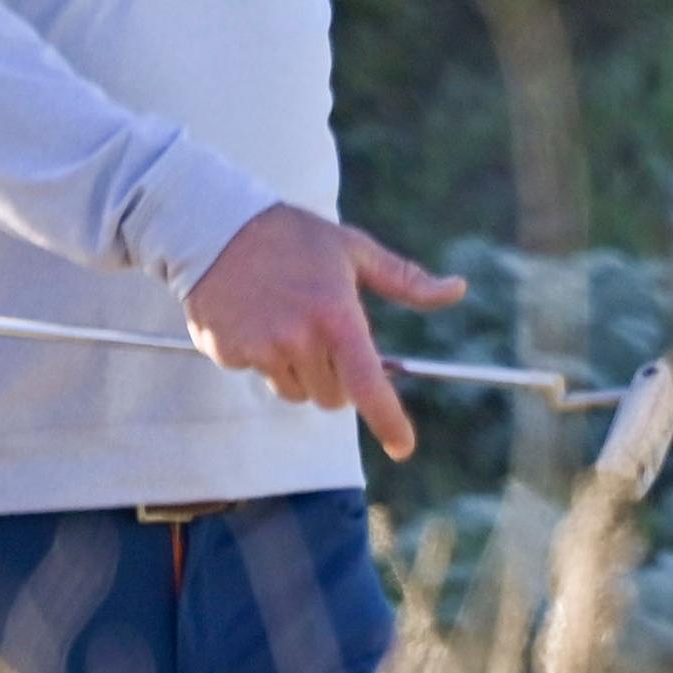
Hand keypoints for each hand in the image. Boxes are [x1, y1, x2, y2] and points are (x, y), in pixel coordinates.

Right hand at [183, 205, 469, 460]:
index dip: (389, 421)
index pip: (369, 386)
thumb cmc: (294, 237)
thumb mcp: (355, 251)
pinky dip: (262, 356)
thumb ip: (406, 280)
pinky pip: (257, 375)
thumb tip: (457, 290)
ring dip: (298, 370)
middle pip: (331, 396)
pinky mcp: (228, 353)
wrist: (215, 226)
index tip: (403, 447)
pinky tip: (254, 317)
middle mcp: (300, 339)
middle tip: (322, 333)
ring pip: (295, 391)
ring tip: (284, 319)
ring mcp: (261, 349)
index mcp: (336, 317)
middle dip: (335, 377)